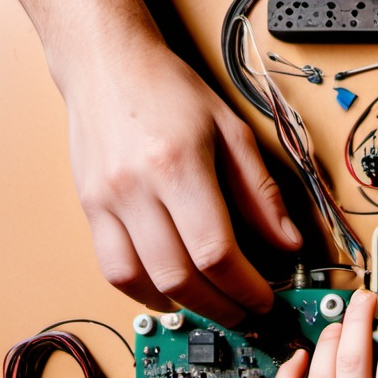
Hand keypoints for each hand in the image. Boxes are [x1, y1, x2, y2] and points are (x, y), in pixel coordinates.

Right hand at [62, 41, 301, 324]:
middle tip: (245, 313)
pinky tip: (170, 292)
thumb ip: (261, 193)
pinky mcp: (89, 208)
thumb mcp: (233, 131)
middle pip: (180, 276)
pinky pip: (112, 269)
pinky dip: (143, 290)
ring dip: (182, 306)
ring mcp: (106, 201)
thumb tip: (289, 242)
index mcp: (178, 166)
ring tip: (213, 307)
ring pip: (140, 281)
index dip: (246, 287)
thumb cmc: (170, 91)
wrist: (108, 64)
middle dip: (220, 306)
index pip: (216, 251)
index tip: (265, 299)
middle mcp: (136, 188)